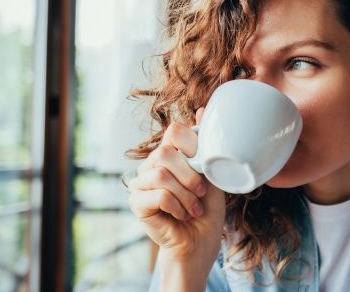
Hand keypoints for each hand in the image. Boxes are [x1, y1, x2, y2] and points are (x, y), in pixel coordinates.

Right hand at [128, 108, 225, 261]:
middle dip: (190, 176)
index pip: (174, 131)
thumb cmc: (207, 208)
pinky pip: (157, 195)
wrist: (201, 241)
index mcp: (170, 154)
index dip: (193, 147)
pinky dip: (177, 206)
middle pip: (165, 152)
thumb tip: (203, 109)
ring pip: (161, 174)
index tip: (205, 168)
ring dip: (185, 195)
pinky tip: (183, 215)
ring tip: (194, 208)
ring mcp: (140, 182)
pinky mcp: (136, 202)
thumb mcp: (212, 173)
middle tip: (202, 193)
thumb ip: (206, 146)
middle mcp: (152, 164)